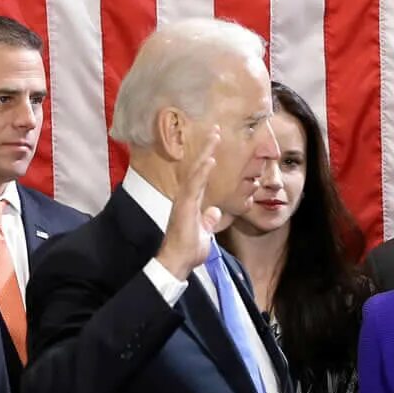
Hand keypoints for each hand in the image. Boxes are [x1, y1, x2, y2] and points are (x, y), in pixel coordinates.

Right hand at [152, 128, 222, 279]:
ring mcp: (184, 201)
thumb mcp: (204, 234)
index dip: (207, 160)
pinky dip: (202, 172)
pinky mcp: (184, 207)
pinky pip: (193, 186)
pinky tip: (209, 160)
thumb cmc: (188, 251)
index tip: (215, 144)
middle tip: (216, 130)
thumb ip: (208, 221)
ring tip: (215, 136)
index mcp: (191, 203)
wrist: (177, 262)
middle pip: (197, 168)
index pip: (201, 177)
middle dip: (207, 148)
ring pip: (195, 172)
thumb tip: (215, 211)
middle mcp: (186, 198)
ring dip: (205, 153)